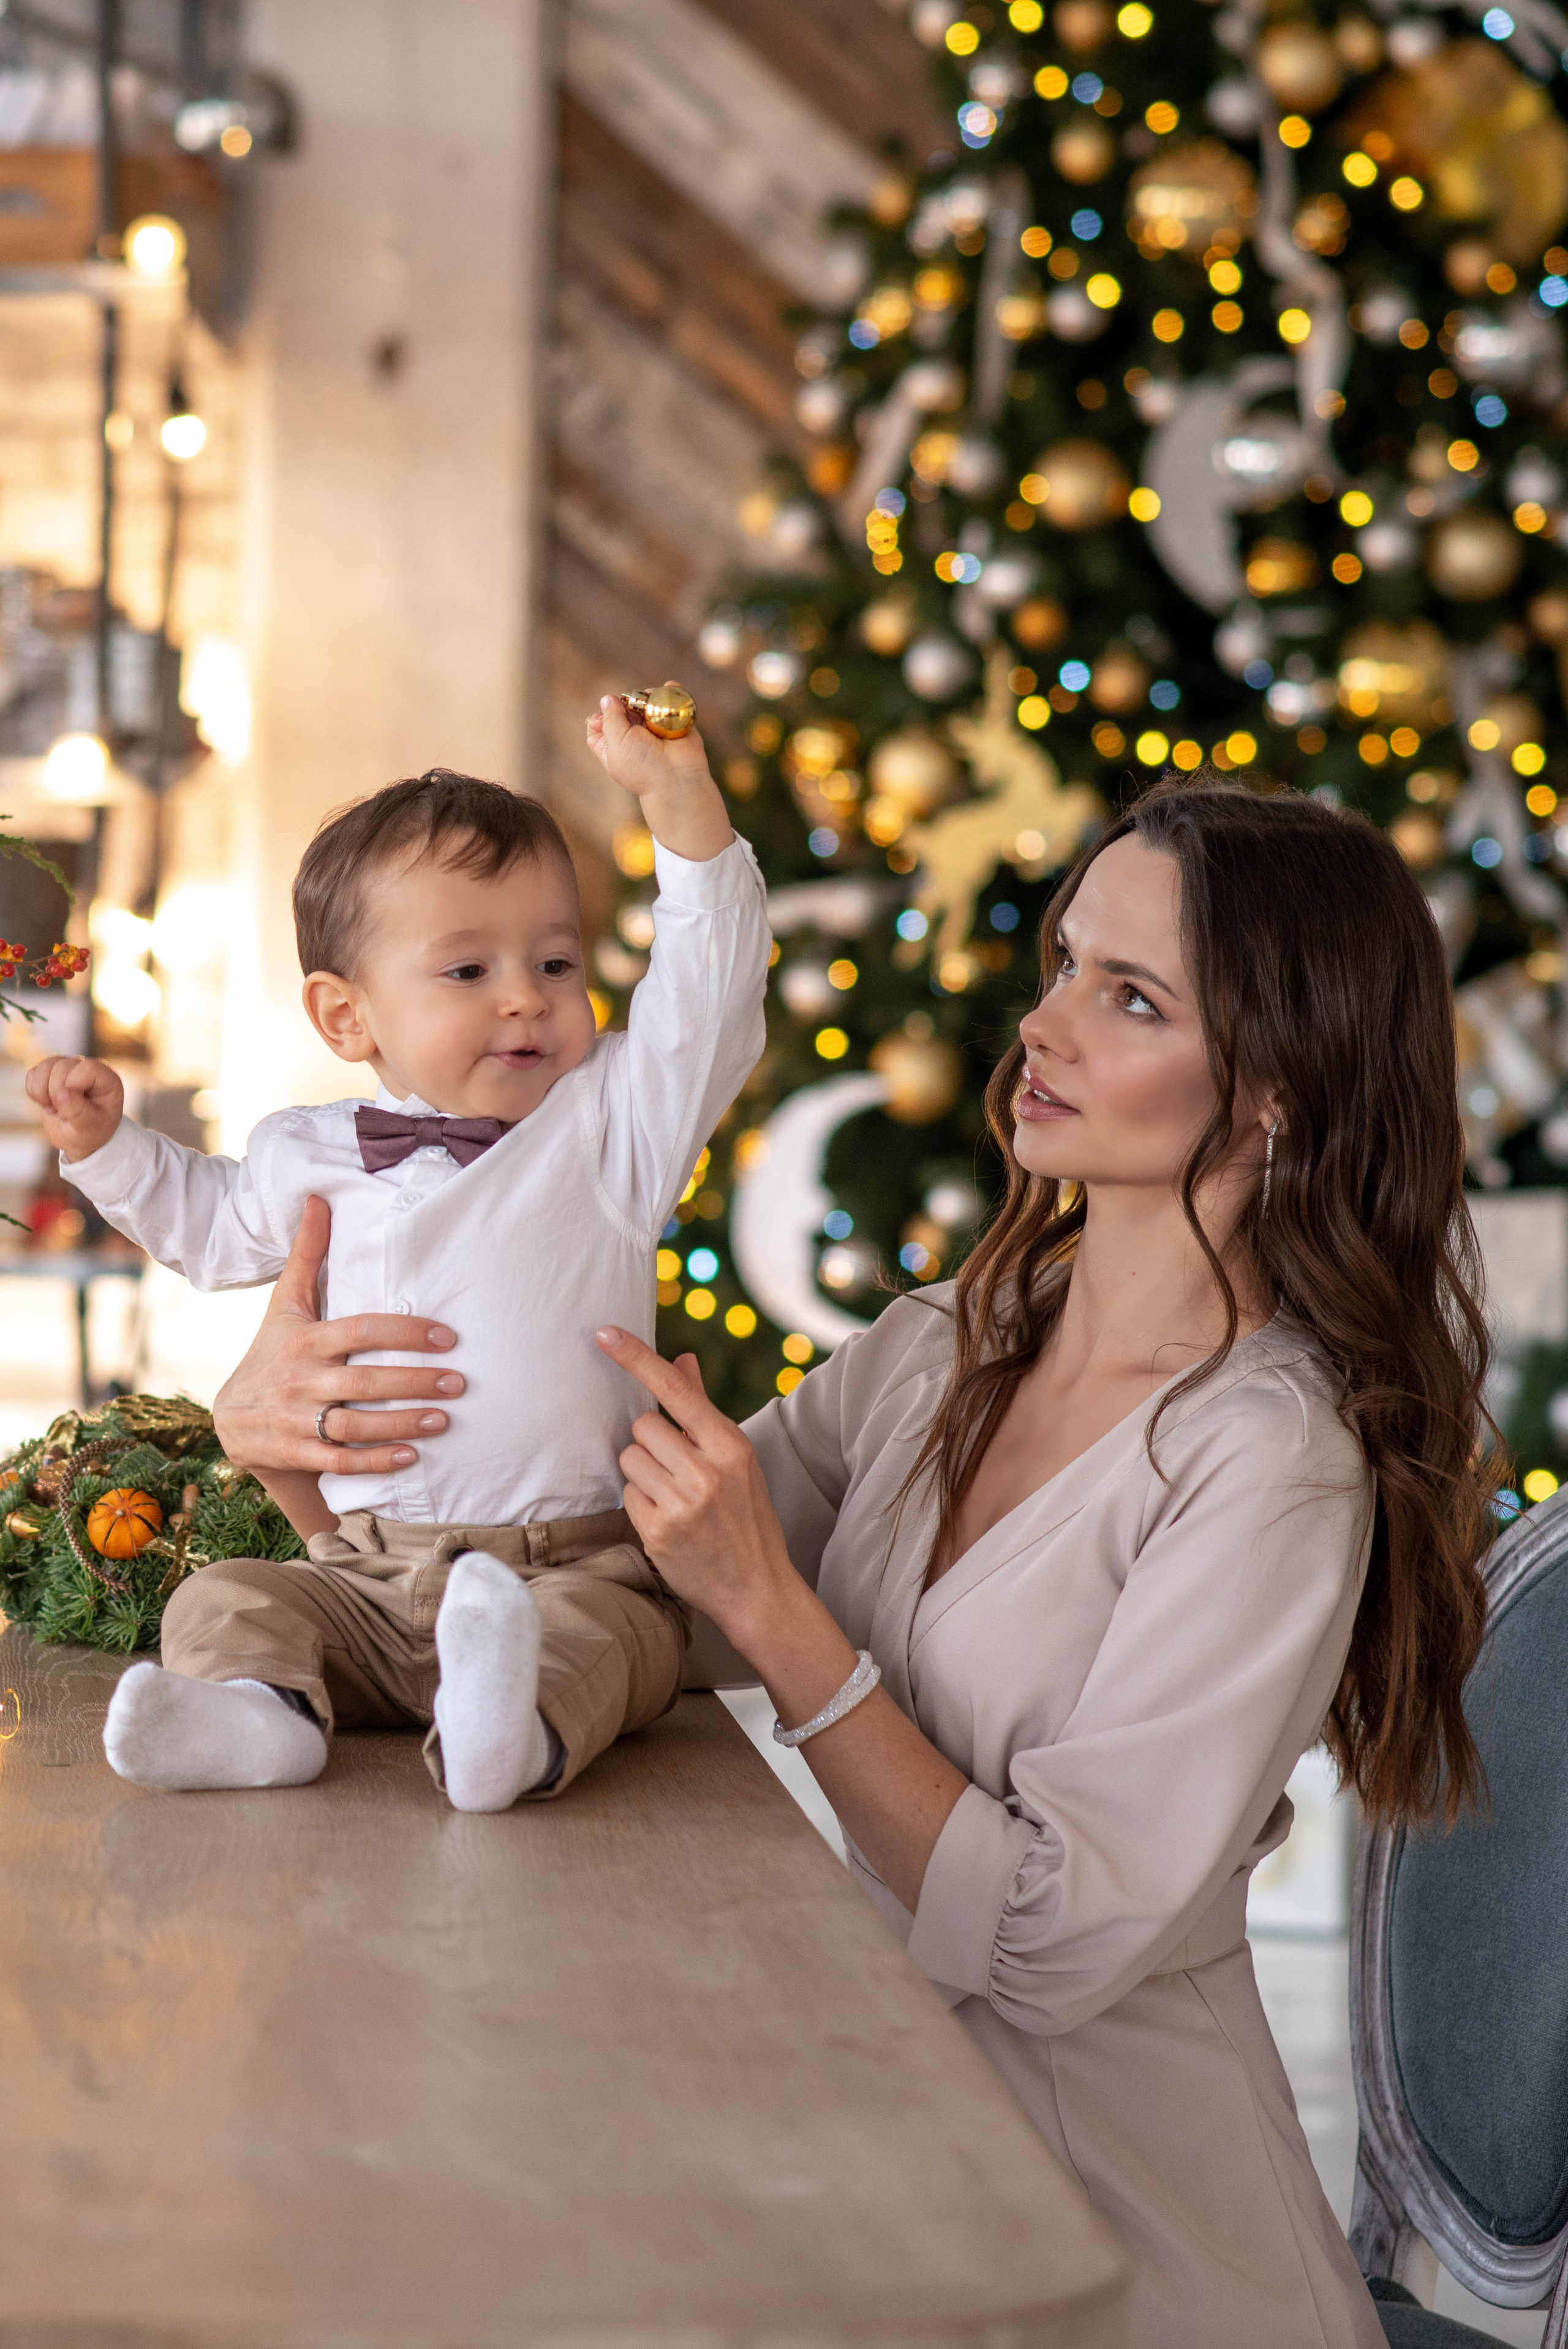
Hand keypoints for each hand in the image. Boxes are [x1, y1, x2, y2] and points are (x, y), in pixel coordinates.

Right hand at [25, 1054, 122, 1160]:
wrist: (78, 1137)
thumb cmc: (91, 1132)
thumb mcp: (90, 1128)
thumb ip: (78, 1111)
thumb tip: (60, 1094)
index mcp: (106, 1079)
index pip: (87, 1068)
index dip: (74, 1086)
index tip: (75, 1107)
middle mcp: (87, 1068)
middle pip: (62, 1067)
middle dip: (56, 1094)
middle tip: (65, 1113)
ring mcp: (67, 1068)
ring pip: (45, 1067)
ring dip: (43, 1093)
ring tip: (56, 1108)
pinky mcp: (49, 1073)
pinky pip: (33, 1073)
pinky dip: (34, 1092)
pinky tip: (46, 1103)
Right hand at [212, 1194, 464, 1476]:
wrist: (232, 1421)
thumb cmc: (272, 1353)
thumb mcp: (285, 1305)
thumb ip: (306, 1255)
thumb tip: (319, 1197)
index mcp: (305, 1340)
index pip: (360, 1331)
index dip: (405, 1332)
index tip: (447, 1337)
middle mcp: (300, 1380)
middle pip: (364, 1381)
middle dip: (414, 1382)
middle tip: (458, 1382)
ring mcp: (297, 1420)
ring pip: (355, 1425)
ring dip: (402, 1424)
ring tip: (444, 1419)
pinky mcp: (297, 1453)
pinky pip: (341, 1461)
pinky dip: (376, 1461)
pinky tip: (411, 1456)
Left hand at [585, 694, 732, 862]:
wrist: (678, 778)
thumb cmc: (643, 766)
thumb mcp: (616, 743)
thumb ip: (609, 718)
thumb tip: (608, 698)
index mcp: (613, 746)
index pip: (597, 724)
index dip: (601, 715)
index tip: (609, 715)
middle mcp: (632, 736)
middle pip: (622, 708)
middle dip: (627, 703)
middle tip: (634, 709)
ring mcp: (654, 728)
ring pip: (645, 700)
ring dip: (648, 697)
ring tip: (653, 707)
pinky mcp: (675, 721)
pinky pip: (670, 699)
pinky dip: (670, 691)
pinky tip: (669, 688)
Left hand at [597, 1324, 968, 1912]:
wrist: (757, 1590)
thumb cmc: (747, 1517)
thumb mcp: (738, 1460)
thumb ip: (702, 1408)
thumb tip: (681, 1358)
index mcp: (730, 1446)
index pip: (672, 1390)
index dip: (634, 1357)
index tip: (602, 1332)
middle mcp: (705, 1471)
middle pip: (642, 1426)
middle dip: (650, 1442)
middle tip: (677, 1468)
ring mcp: (680, 1504)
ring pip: (629, 1459)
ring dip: (642, 1472)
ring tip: (674, 1496)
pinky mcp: (656, 1533)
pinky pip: (626, 1495)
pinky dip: (639, 1502)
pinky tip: (666, 1520)